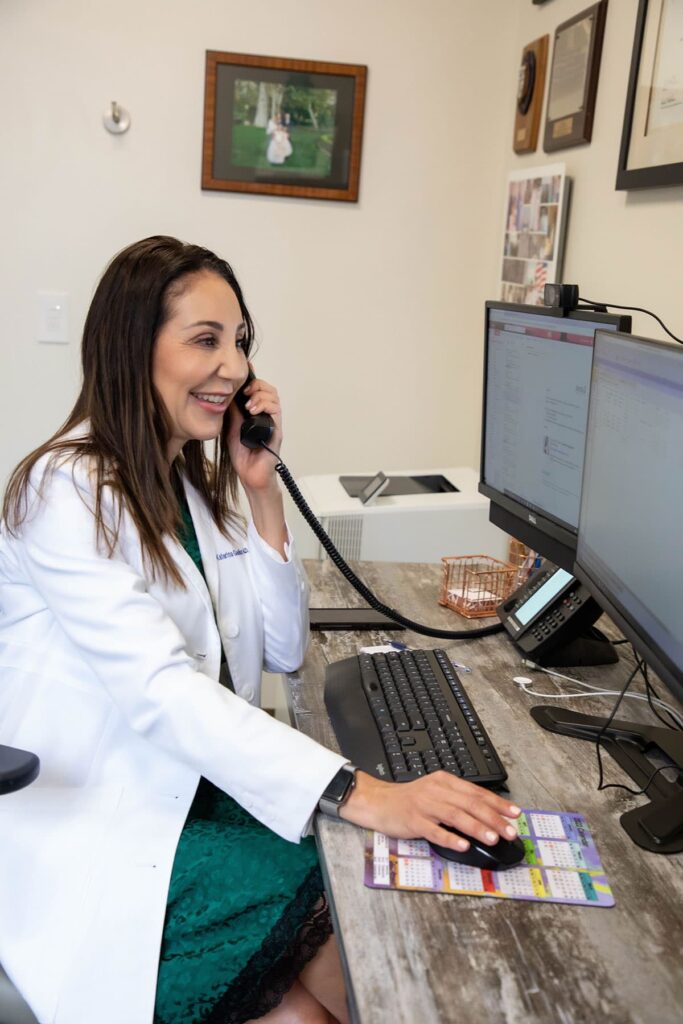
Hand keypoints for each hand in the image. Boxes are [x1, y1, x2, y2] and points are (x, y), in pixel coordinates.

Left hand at [228, 374, 282, 493]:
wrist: (250, 475)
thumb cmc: (243, 455)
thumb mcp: (231, 428)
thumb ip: (232, 412)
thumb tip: (226, 394)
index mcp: (256, 413)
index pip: (259, 390)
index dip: (252, 380)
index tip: (242, 375)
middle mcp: (266, 416)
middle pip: (269, 389)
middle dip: (256, 385)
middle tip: (244, 391)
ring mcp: (273, 422)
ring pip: (274, 396)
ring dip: (260, 394)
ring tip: (248, 404)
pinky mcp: (276, 430)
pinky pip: (276, 410)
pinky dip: (264, 405)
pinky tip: (253, 410)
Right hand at [339, 770, 520, 853]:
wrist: (379, 802)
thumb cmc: (411, 800)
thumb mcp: (436, 792)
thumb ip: (458, 799)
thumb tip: (488, 813)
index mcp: (445, 782)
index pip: (477, 792)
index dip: (498, 803)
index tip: (515, 814)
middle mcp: (437, 791)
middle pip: (470, 803)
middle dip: (493, 818)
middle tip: (509, 831)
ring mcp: (424, 806)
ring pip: (455, 816)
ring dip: (476, 827)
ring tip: (492, 838)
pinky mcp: (413, 821)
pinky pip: (434, 830)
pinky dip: (450, 838)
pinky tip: (462, 845)